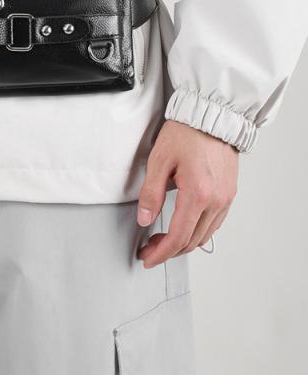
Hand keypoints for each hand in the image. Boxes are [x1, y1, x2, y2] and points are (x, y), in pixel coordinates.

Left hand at [137, 119, 238, 267]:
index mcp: (198, 193)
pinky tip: (184, 227)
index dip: (160, 253)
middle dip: (169, 251)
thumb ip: (151, 193)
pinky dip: (197, 232)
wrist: (211, 116)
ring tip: (163, 241)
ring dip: (183, 243)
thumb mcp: (159, 160)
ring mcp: (226, 198)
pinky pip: (214, 223)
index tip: (147, 258)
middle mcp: (216, 200)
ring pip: (205, 236)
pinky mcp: (229, 194)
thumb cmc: (186, 133)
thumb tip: (145, 219)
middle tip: (150, 250)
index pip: (178, 237)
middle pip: (192, 241)